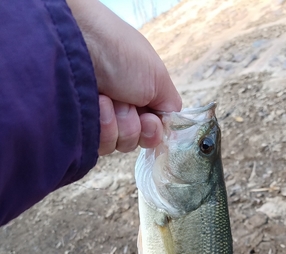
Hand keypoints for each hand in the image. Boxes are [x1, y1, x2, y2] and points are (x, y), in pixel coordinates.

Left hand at [66, 0, 181, 154]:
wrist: (80, 42)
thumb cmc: (121, 53)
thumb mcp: (158, 77)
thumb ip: (170, 106)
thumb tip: (170, 126)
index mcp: (140, 98)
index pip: (152, 132)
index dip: (152, 132)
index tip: (148, 119)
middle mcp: (120, 110)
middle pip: (135, 141)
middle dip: (132, 125)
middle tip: (124, 101)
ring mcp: (99, 119)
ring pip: (117, 144)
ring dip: (116, 123)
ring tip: (106, 98)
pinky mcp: (81, 126)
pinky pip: (99, 144)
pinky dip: (100, 126)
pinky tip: (95, 104)